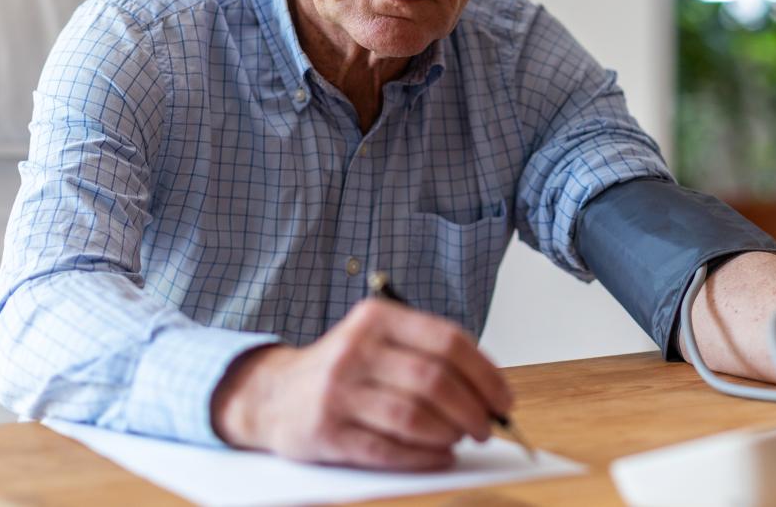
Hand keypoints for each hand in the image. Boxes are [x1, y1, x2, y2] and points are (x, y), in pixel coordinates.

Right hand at [210, 299, 512, 468]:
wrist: (272, 394)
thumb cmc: (344, 371)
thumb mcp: (379, 342)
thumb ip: (427, 354)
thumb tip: (489, 390)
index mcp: (378, 319)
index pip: (448, 341)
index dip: (485, 374)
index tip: (504, 399)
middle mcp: (356, 349)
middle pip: (434, 381)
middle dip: (473, 409)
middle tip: (487, 426)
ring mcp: (338, 390)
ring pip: (414, 416)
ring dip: (450, 434)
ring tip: (461, 439)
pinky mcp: (326, 430)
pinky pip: (387, 448)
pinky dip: (423, 457)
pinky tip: (439, 456)